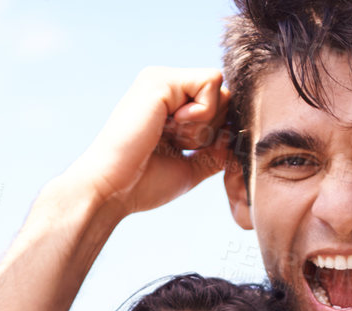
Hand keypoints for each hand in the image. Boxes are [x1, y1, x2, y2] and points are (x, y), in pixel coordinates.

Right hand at [61, 67, 229, 216]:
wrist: (112, 190)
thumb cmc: (143, 184)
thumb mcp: (191, 167)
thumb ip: (216, 151)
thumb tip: (239, 135)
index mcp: (170, 104)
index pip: (220, 106)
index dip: (217, 133)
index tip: (186, 151)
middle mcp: (166, 86)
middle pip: (224, 96)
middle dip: (211, 130)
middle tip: (175, 144)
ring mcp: (162, 80)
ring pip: (220, 89)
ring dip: (204, 125)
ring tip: (169, 137)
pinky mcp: (161, 80)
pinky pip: (211, 83)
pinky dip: (201, 114)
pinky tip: (170, 127)